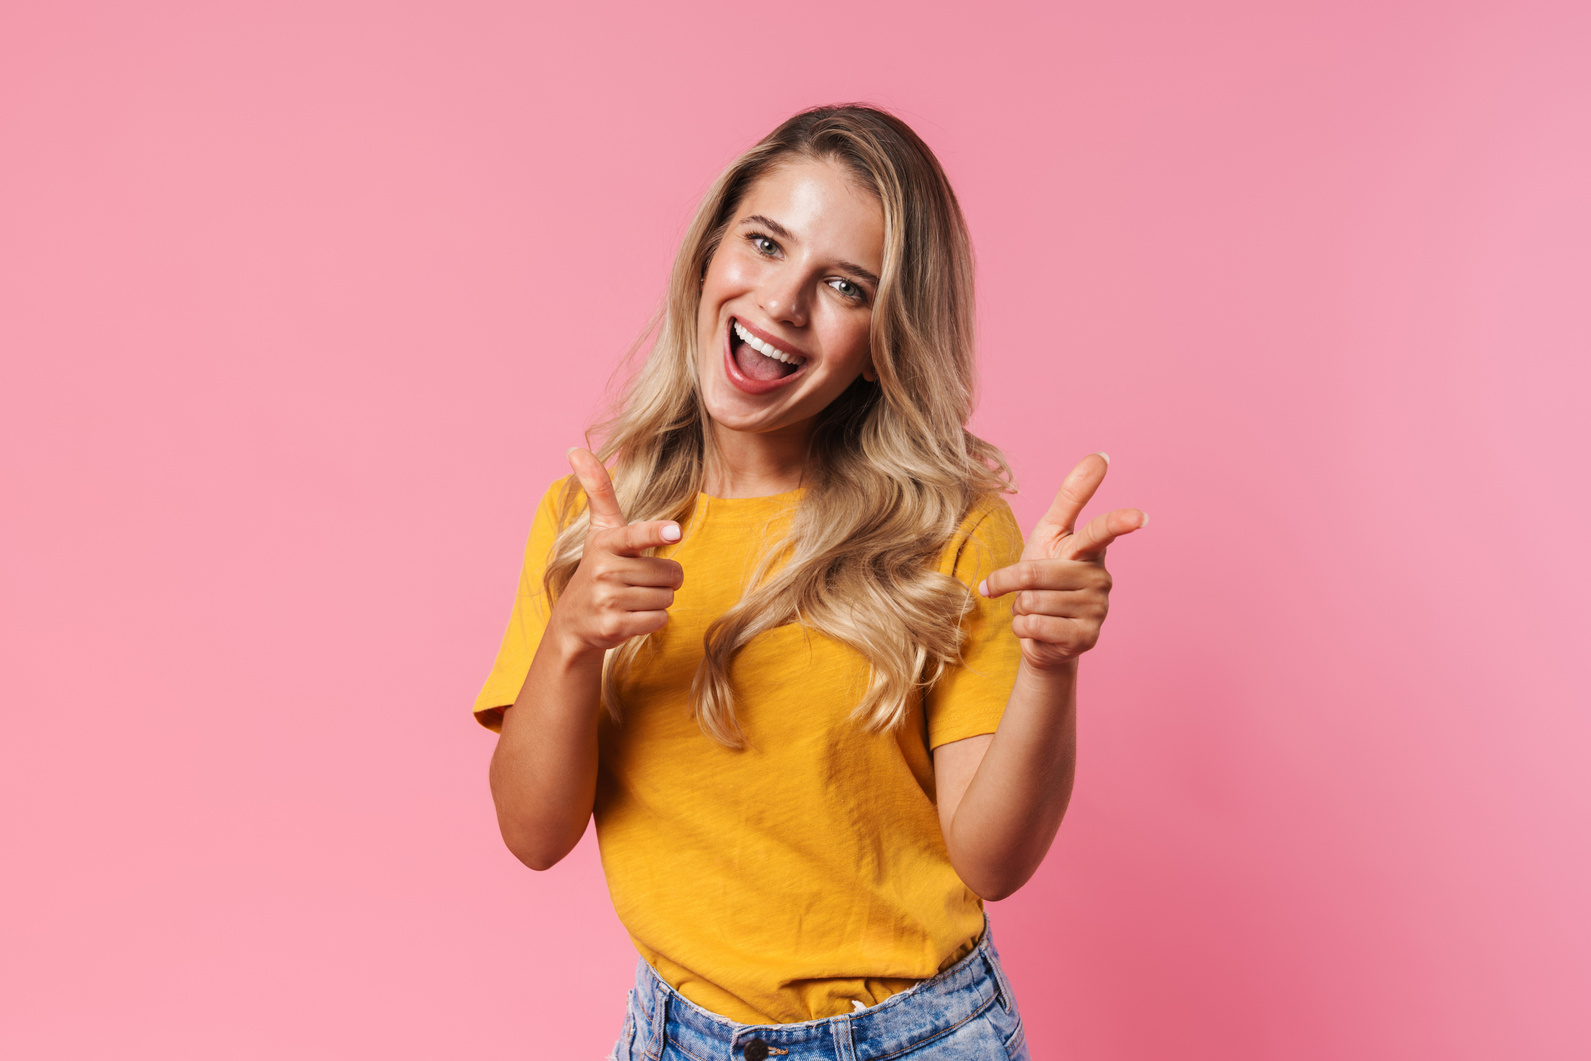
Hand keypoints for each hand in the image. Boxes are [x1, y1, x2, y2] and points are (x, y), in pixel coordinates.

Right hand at [549, 448, 685, 656]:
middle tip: (638, 580)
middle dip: (663, 579)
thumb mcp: (598, 530)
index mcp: (605, 543)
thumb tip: (576, 449)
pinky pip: (659, 620)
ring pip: (666, 597)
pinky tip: (631, 616)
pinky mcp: (613, 627)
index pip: (636, 535)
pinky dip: (652, 620)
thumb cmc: (598, 567)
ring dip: (658, 600)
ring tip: (632, 598)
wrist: (574, 622)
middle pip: (668, 573)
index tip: (676, 529)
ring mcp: (606, 600)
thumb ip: (597, 490)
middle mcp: (603, 570)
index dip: (657, 532)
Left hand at [980, 453, 1145, 670]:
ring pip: (1032, 601)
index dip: (1118, 522)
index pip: (1101, 532)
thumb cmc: (1044, 576)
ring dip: (1019, 607)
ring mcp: (1097, 610)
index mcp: (1090, 550)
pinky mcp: (1086, 638)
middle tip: (1020, 588)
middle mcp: (1100, 578)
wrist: (1039, 631)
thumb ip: (1071, 497)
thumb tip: (1100, 456)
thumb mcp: (1051, 533)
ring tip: (1035, 609)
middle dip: (1013, 582)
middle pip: (1036, 572)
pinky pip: (1034, 626)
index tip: (1139, 517)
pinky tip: (1039, 629)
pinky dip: (1023, 628)